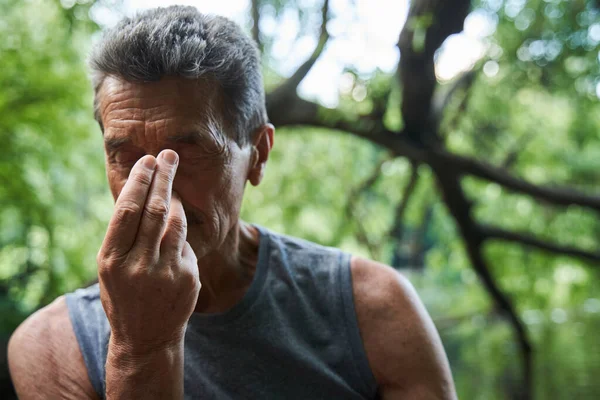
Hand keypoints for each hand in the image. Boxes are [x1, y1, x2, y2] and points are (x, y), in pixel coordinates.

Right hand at [97, 150, 200, 354]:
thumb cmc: (124, 295)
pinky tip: (176, 224)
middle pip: (155, 209)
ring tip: (172, 185)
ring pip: (176, 222)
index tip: (148, 160)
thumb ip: (122, 235)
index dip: (139, 181)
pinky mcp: (188, 278)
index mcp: (111, 260)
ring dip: (176, 198)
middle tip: (169, 155)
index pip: (128, 210)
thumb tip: (141, 190)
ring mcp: (166, 272)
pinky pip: (186, 242)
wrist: (146, 338)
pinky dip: (181, 229)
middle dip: (163, 177)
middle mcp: (138, 265)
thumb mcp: (110, 269)